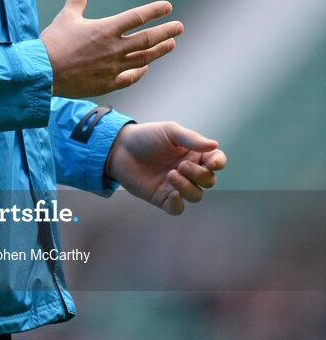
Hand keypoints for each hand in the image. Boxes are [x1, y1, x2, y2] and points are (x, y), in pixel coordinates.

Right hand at [39, 0, 182, 97]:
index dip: (154, 10)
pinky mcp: (107, 83)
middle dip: (166, 32)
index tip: (168, 7)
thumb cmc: (53, 42)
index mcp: (106, 29)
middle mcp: (114, 48)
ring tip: (171, 44)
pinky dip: (140, 71)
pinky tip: (145, 68)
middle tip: (179, 27)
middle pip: (148, 39)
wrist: (43, 73)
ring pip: (143, 58)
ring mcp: (113, 68)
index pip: (137, 17)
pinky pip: (130, 77)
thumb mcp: (66, 16)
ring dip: (159, 51)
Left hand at [105, 121, 225, 214]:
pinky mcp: (162, 198)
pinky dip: (178, 203)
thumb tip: (215, 145)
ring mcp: (176, 186)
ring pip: (196, 195)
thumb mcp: (169, 131)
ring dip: (188, 187)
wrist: (120, 149)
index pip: (216, 161)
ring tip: (171, 174)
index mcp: (193, 153)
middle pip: (209, 181)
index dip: (219, 163)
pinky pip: (178, 208)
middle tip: (180, 165)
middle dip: (199, 175)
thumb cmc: (146, 137)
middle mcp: (188, 171)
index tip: (211, 163)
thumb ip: (191, 139)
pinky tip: (172, 193)